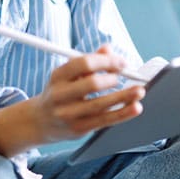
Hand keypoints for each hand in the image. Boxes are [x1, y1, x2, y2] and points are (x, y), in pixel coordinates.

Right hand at [0, 45, 144, 155]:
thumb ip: (88, 61)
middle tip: (128, 76)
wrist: (40, 121)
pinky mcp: (78, 129)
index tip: (122, 62)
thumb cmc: (60, 92)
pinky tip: (135, 108)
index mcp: (57, 76)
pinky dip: (122, 114)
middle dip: (114, 78)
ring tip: (139, 91)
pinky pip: (104, 121)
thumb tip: (108, 49)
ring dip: (124, 97)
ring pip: (101, 105)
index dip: (106, 61)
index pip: (84, 63)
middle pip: (92, 84)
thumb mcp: (68, 74)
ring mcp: (68, 114)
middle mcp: (60, 95)